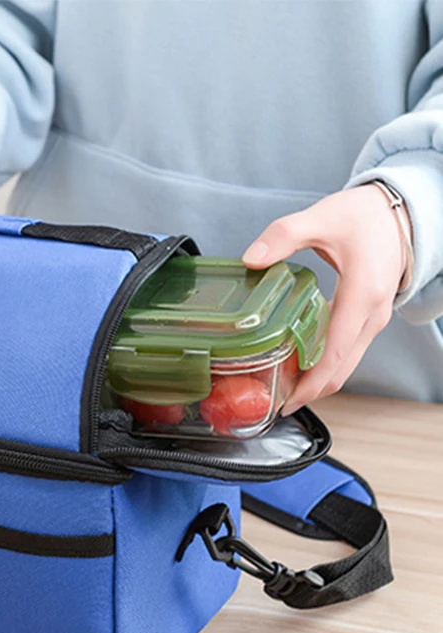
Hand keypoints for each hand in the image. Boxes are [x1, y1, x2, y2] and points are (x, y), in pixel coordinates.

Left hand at [242, 184, 409, 414]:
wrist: (399, 212)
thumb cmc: (364, 216)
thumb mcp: (321, 217)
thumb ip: (283, 236)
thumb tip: (251, 258)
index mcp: (362, 295)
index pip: (335, 352)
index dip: (310, 383)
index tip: (287, 401)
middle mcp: (372, 315)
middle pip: (341, 370)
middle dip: (309, 392)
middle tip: (274, 403)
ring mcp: (372, 320)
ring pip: (345, 365)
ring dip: (317, 383)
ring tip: (281, 390)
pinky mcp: (367, 320)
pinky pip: (346, 353)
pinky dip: (324, 367)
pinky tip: (298, 366)